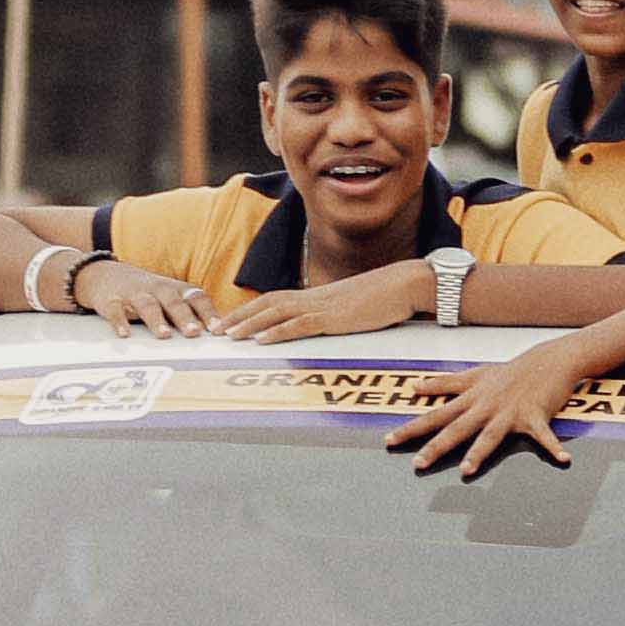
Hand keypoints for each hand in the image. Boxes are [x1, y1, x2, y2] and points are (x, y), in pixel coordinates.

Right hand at [82, 258, 216, 336]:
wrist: (106, 275)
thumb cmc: (148, 293)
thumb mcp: (170, 299)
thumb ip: (190, 314)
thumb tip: (219, 334)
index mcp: (176, 290)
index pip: (196, 298)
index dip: (208, 313)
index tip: (217, 329)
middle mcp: (158, 289)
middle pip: (173, 301)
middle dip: (184, 317)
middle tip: (193, 332)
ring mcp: (134, 294)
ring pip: (147, 305)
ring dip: (156, 320)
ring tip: (164, 335)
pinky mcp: (111, 300)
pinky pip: (116, 310)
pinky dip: (119, 322)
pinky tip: (124, 334)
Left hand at [213, 260, 429, 345]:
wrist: (408, 284)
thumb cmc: (387, 297)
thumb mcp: (355, 309)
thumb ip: (337, 316)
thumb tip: (326, 327)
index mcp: (318, 296)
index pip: (276, 300)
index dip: (251, 310)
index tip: (231, 321)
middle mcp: (315, 298)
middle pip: (268, 303)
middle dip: (240, 316)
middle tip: (216, 329)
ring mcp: (324, 306)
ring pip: (277, 313)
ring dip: (250, 324)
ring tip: (229, 335)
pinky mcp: (336, 318)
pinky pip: (300, 324)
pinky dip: (277, 332)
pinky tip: (261, 341)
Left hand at [394, 340, 579, 479]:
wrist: (547, 360)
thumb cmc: (510, 371)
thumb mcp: (474, 375)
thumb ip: (444, 383)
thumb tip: (415, 387)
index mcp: (470, 399)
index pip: (435, 416)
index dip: (411, 428)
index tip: (389, 441)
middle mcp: (485, 407)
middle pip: (456, 429)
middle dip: (435, 447)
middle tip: (417, 464)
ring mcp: (509, 412)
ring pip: (490, 435)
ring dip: (478, 453)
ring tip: (466, 470)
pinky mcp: (535, 416)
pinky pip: (544, 436)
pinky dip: (553, 448)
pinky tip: (563, 461)